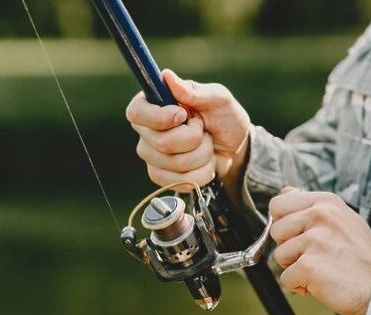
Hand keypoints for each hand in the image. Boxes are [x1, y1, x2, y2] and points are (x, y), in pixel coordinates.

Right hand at [126, 69, 249, 189]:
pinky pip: (180, 181)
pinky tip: (204, 162)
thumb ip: (193, 91)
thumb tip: (167, 77)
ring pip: (176, 164)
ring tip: (206, 144)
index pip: (136, 113)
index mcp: (152, 104)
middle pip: (162, 143)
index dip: (160, 118)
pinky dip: (202, 173)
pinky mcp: (160, 175)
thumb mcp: (217, 98)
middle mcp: (146, 130)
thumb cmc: (224, 116)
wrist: (234, 147)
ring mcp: (151, 155)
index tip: (183, 115)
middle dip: (194, 138)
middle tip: (203, 129)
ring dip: (202, 155)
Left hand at [269, 188, 370, 314]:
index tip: (298, 233)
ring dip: (295, 267)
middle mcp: (320, 216)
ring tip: (321, 268)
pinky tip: (320, 282)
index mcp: (325, 202)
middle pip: (276, 230)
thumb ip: (312, 206)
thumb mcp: (342, 218)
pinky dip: (299, 286)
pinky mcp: (308, 266)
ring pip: (279, 255)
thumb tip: (286, 191)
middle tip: (315, 255)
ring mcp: (314, 240)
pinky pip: (285, 278)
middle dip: (289, 247)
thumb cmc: (360, 257)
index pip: (278, 204)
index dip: (283, 222)